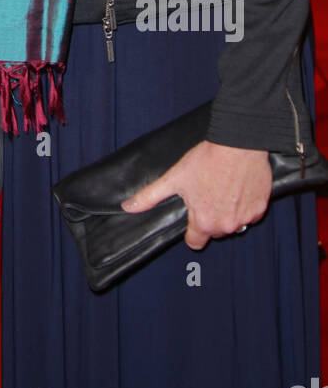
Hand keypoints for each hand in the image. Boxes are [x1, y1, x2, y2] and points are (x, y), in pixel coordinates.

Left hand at [120, 140, 271, 249]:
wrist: (237, 145)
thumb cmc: (205, 160)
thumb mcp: (174, 178)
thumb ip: (150, 196)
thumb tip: (127, 207)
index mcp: (204, 222)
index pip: (195, 242)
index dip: (191, 231)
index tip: (192, 217)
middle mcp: (226, 226)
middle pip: (215, 231)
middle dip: (210, 217)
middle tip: (207, 193)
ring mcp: (245, 218)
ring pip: (234, 223)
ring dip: (228, 211)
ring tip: (223, 188)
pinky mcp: (260, 208)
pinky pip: (250, 213)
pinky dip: (245, 204)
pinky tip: (238, 186)